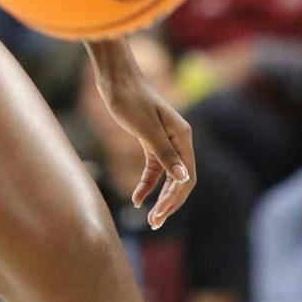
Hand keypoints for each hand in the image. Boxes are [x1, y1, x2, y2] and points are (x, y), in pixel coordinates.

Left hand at [93, 52, 196, 228]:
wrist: (115, 77)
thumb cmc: (130, 99)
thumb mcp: (146, 128)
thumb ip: (165, 154)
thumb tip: (184, 179)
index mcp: (183, 136)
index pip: (187, 177)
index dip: (175, 199)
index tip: (160, 216)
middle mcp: (179, 139)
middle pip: (181, 179)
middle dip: (169, 203)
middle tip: (154, 223)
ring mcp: (165, 140)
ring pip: (168, 177)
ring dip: (160, 198)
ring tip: (150, 218)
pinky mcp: (150, 140)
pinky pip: (154, 169)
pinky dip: (147, 184)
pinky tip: (136, 199)